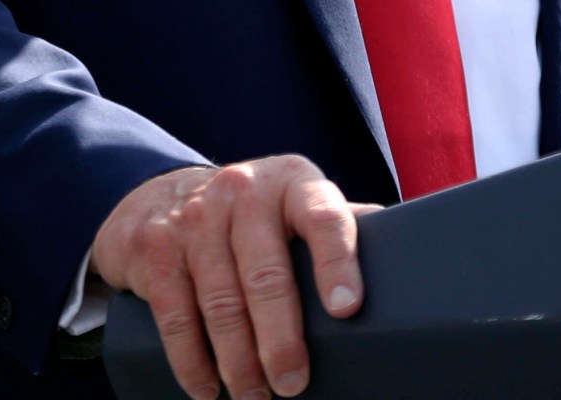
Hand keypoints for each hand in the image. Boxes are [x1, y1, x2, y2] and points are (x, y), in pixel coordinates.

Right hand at [91, 156, 371, 399]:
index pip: (323, 218)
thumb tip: (405, 260)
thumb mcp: (295, 204)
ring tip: (255, 397)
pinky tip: (207, 389)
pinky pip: (175, 315)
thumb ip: (338, 227)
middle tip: (294, 384)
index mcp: (293, 182)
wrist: (159, 194)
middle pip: (266, 276)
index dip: (337, 264)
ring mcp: (194, 217)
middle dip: (281, 340)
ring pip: (221, 303)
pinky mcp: (154, 247)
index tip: (347, 310)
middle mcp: (243, 191)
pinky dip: (192, 362)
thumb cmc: (253, 213)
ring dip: (239, 362)